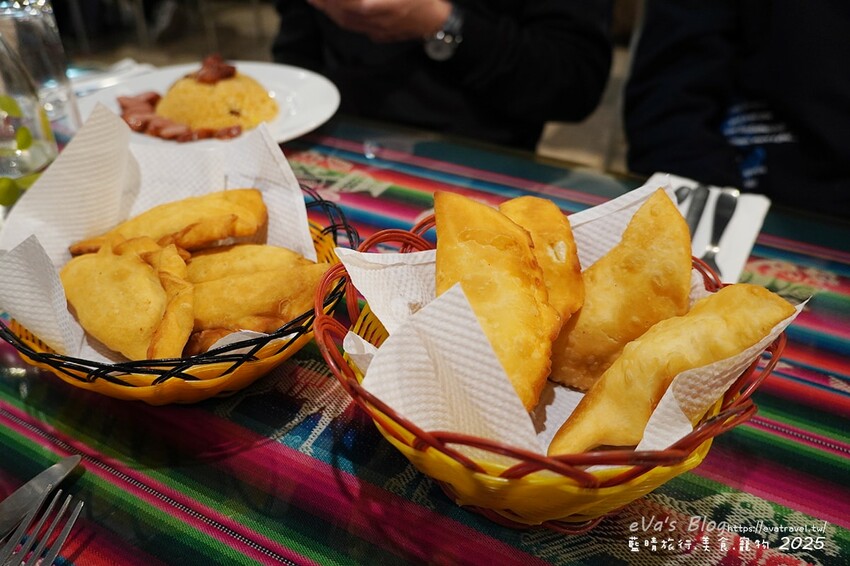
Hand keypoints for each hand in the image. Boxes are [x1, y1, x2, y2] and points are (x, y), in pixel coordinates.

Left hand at [308, 0, 451, 42]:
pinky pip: (355, 27)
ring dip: (330, 12)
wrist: (437, 21)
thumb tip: (360, 0)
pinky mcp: (380, 36)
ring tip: (318, 2)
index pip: (343, 2)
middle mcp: (370, 21)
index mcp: (371, 6)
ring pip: (345, 22)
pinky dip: (343, 18)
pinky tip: (338, 12)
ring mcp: (374, 31)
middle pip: (339, 13)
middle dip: (323, 4)